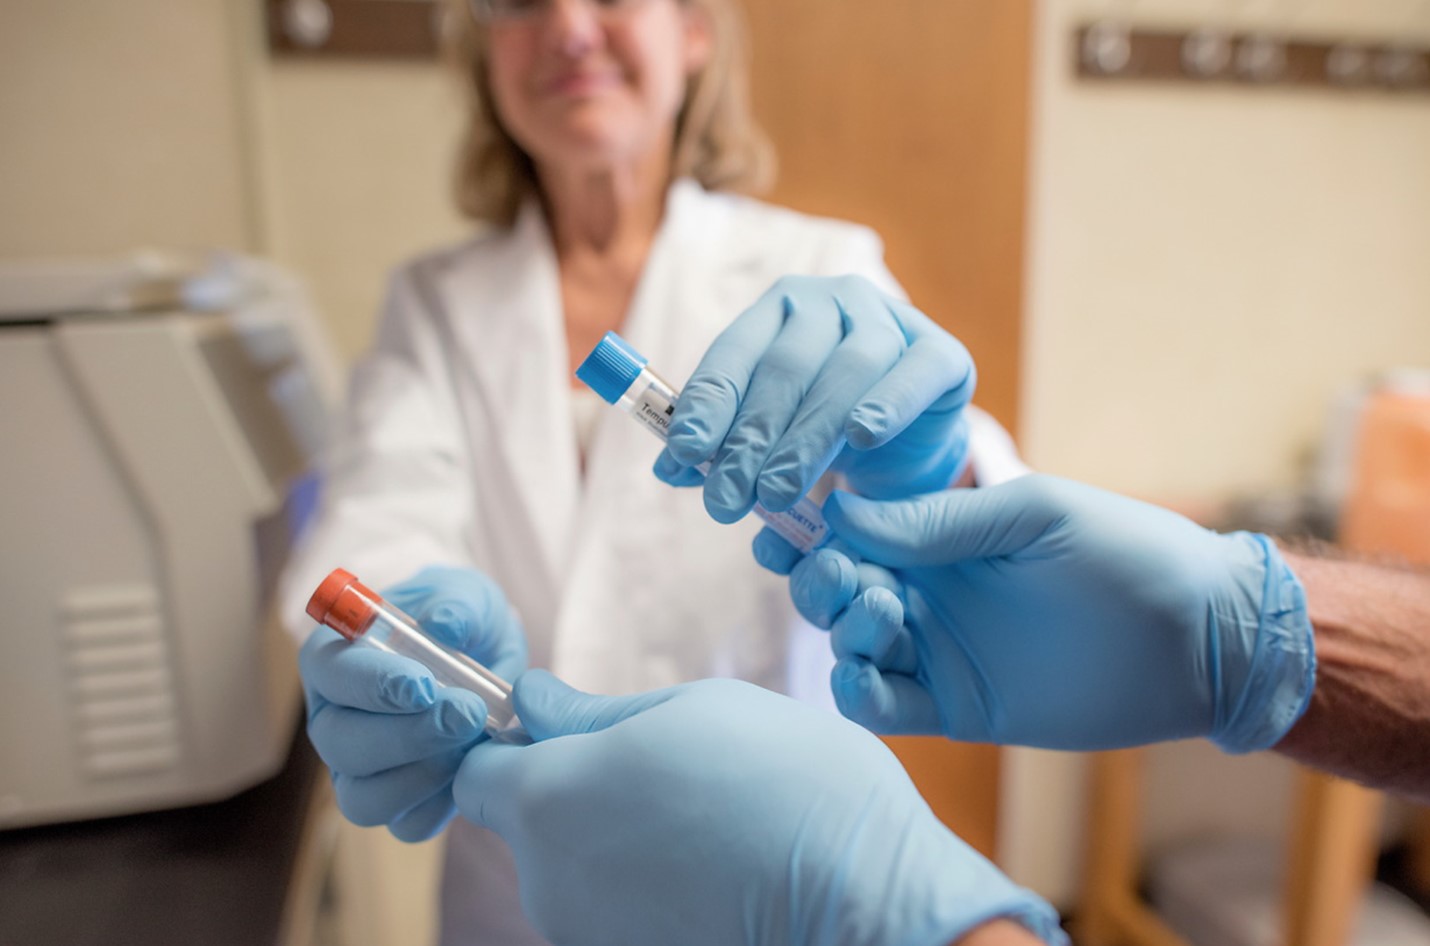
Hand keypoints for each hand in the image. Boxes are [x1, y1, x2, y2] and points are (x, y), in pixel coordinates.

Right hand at [299, 565, 526, 839]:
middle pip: (341, 744)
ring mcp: (359, 770)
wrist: (486, 657)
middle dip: (406, 734)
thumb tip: (446, 626)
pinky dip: (442, 805)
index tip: (421, 684)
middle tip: (467, 714)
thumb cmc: (460, 619)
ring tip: (473, 743)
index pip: (329, 673)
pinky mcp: (396, 804)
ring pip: (363, 798)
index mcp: (335, 660)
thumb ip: (457, 603)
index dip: (370, 684)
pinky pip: (407, 825)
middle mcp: (335, 720)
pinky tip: (474, 770)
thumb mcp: (465, 595)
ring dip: (421, 776)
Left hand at [453, 672, 1063, 945]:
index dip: (509, 744)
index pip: (474, 773)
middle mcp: (547, 877)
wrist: (865, 897)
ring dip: (611, 840)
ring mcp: (585, 932)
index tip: (562, 730)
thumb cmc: (784, 781)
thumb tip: (529, 700)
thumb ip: (591, 713)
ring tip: (698, 818)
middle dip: (570, 792)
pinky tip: (709, 867)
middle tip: (658, 767)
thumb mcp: (691, 710)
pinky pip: (612, 912)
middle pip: (524, 824)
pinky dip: (644, 889)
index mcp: (550, 796)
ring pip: (571, 870)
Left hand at [654, 275, 973, 522]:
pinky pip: (914, 374)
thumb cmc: (822, 428)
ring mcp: (890, 319)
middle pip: (785, 369)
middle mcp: (831, 301)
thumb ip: (719, 447)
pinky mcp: (941, 352)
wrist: (907, 437)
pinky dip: (887, 404)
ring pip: (845, 373)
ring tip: (776, 494)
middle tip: (726, 500)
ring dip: (806, 438)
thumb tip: (669, 467)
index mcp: (776, 310)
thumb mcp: (766, 438)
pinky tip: (862, 436)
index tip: (685, 454)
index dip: (707, 403)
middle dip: (750, 440)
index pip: (733, 353)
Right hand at [789, 475, 1314, 752]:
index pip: (852, 527)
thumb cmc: (1126, 552)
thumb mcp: (1032, 517)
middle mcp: (929, 588)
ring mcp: (939, 648)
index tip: (779, 528)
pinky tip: (863, 676)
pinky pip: (884, 705)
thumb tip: (843, 509)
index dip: (808, 527)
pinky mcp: (955, 706)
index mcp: (941, 532)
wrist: (1199, 639)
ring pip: (851, 644)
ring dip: (842, 630)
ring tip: (882, 616)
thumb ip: (941, 519)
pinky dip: (858, 693)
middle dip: (821, 581)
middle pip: (837, 587)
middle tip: (845, 577)